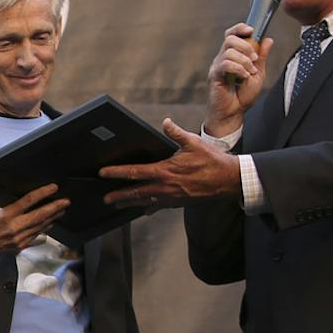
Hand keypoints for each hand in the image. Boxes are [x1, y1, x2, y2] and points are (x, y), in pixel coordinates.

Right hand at [0, 184, 70, 268]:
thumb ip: (9, 202)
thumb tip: (23, 194)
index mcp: (6, 214)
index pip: (29, 200)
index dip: (43, 193)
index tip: (53, 188)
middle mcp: (14, 227)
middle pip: (40, 215)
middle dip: (55, 207)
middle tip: (65, 201)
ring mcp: (18, 239)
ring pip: (41, 226)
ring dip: (53, 217)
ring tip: (62, 210)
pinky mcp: (20, 246)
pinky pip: (36, 236)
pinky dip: (44, 228)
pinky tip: (50, 223)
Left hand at [100, 119, 242, 206]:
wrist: (229, 181)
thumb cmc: (212, 161)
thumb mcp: (193, 142)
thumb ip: (176, 133)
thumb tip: (165, 122)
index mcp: (165, 171)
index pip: (135, 172)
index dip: (117, 172)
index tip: (103, 173)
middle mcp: (165, 187)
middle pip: (135, 192)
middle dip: (119, 196)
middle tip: (105, 198)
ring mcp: (171, 197)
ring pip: (145, 201)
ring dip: (130, 203)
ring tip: (117, 205)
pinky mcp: (178, 202)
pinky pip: (159, 206)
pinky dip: (149, 208)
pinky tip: (143, 210)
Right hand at [206, 24, 271, 135]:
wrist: (233, 113)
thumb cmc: (243, 95)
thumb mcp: (258, 73)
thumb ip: (261, 57)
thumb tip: (267, 39)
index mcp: (233, 55)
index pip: (232, 34)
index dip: (240, 28)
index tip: (251, 30)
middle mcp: (223, 58)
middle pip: (230, 38)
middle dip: (246, 45)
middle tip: (255, 59)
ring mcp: (217, 66)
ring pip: (229, 51)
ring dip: (244, 60)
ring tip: (250, 72)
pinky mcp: (215, 76)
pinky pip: (225, 64)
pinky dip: (238, 68)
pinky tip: (243, 76)